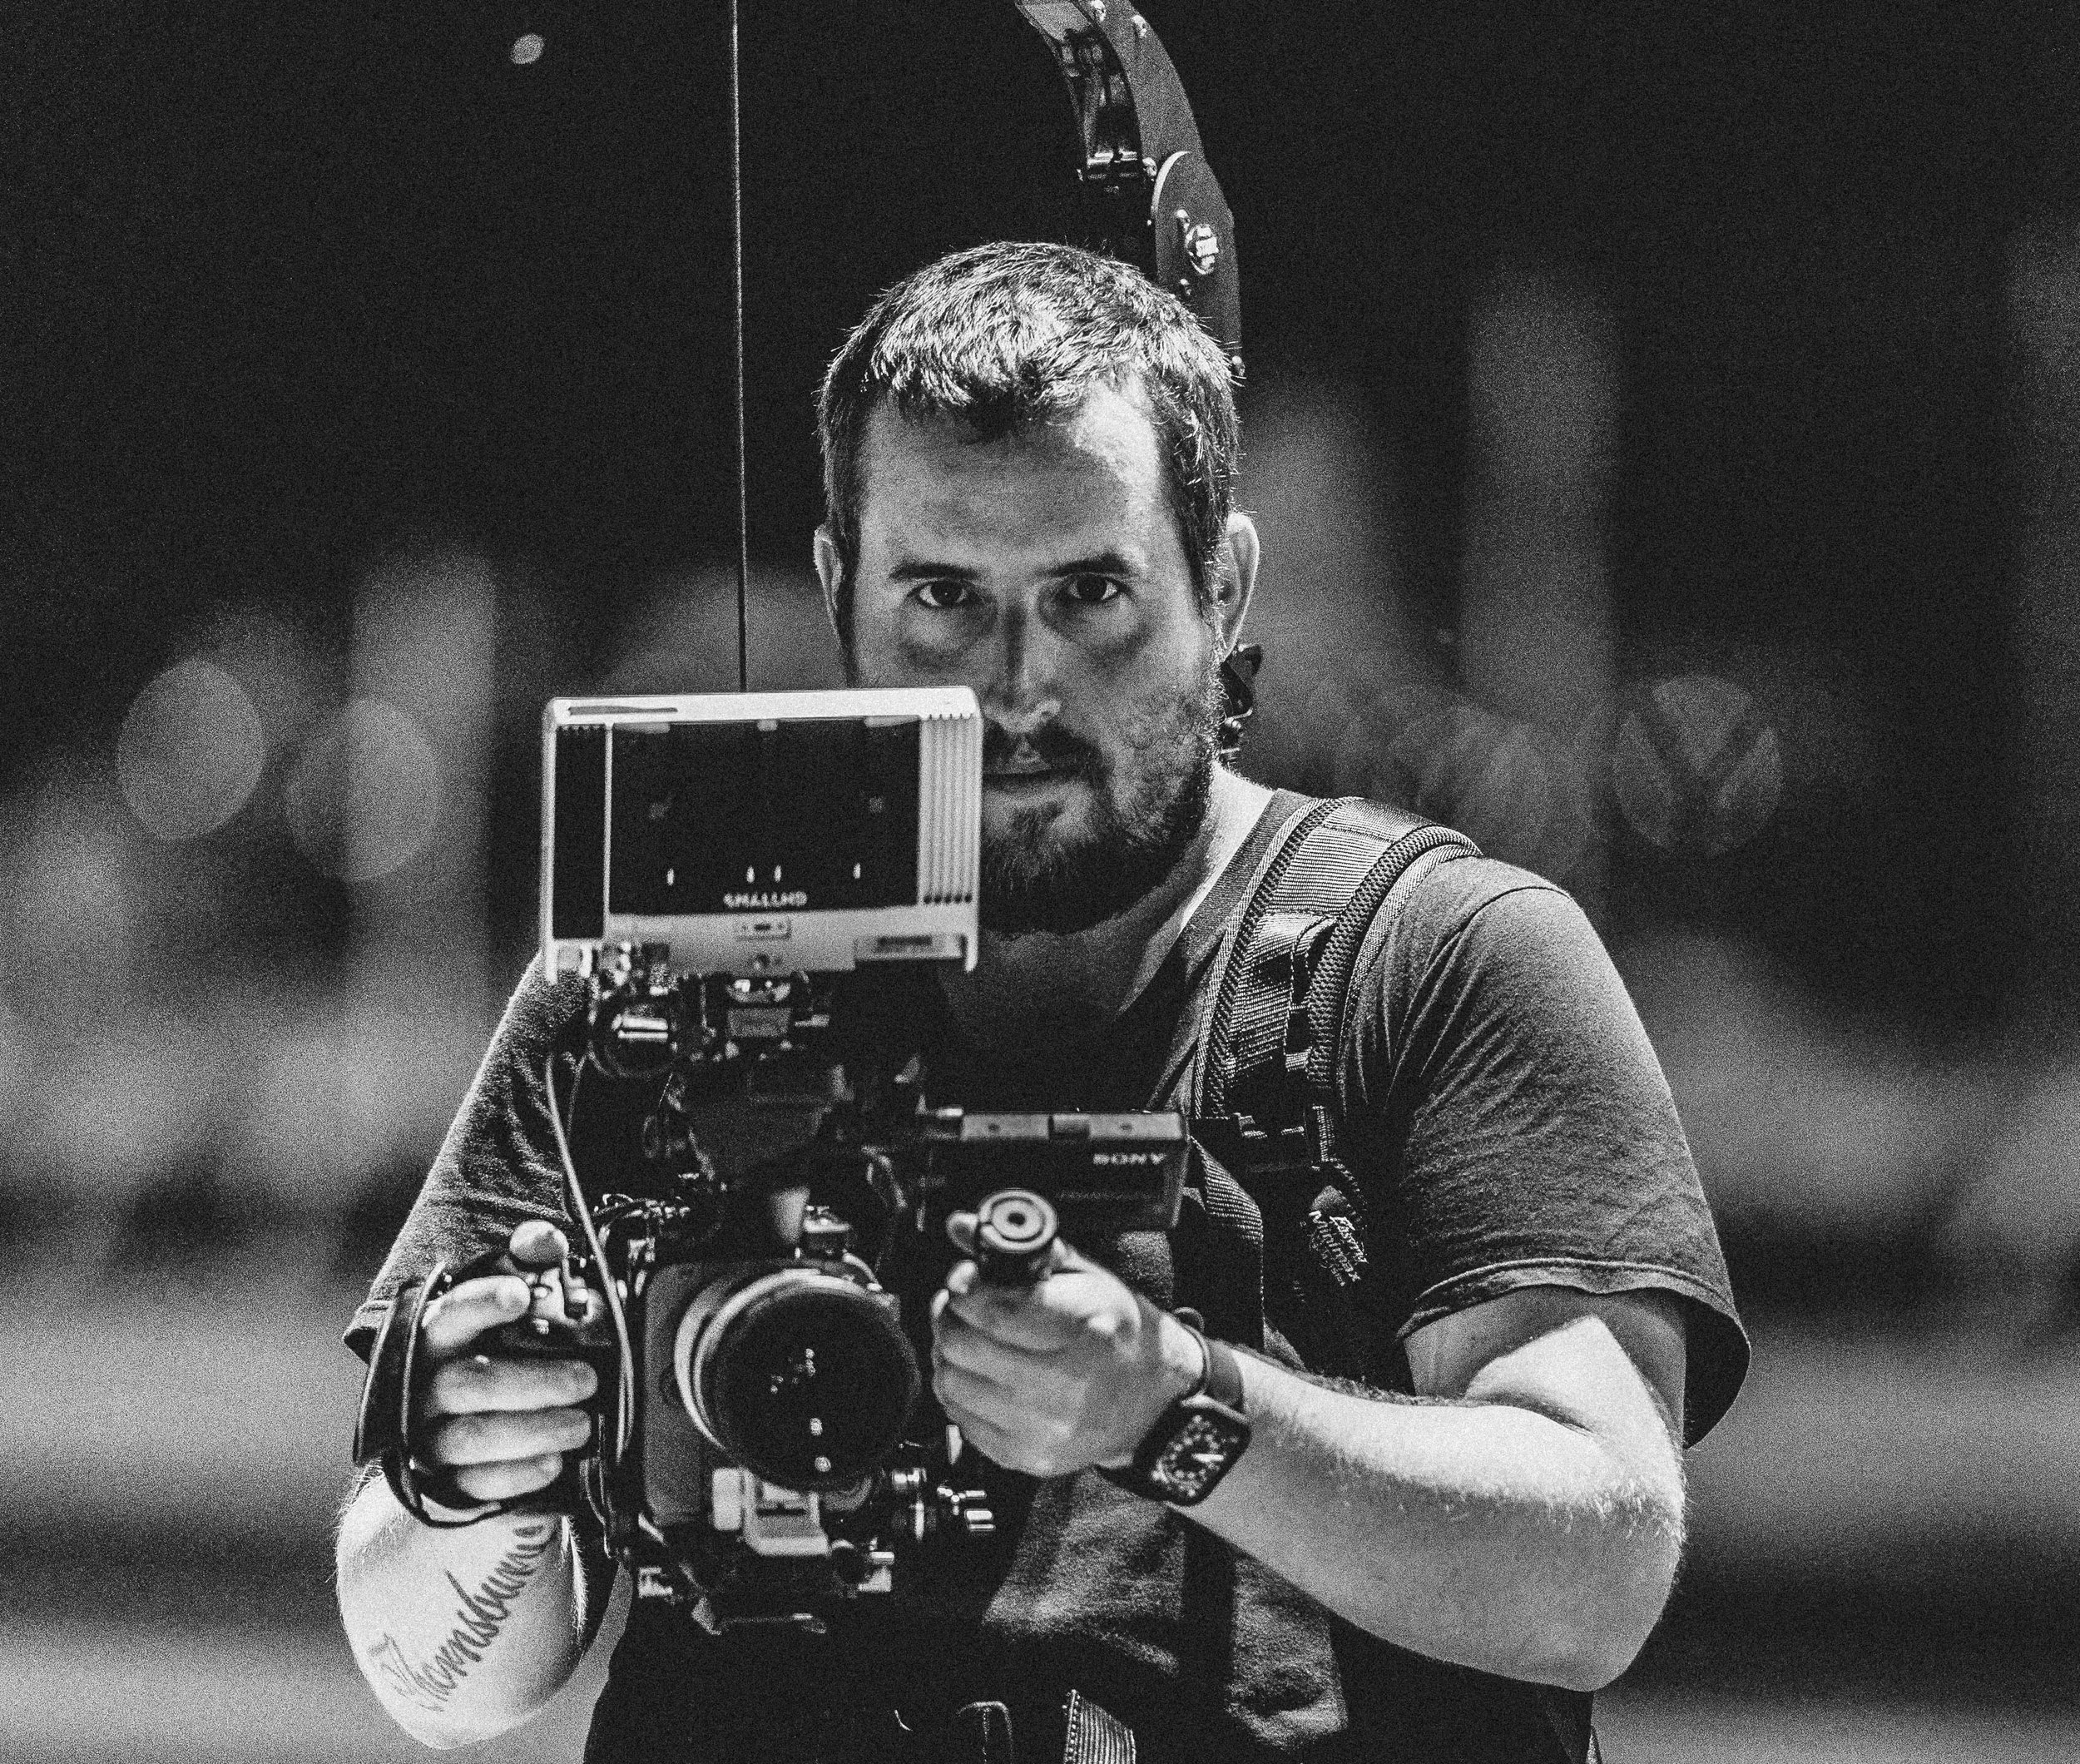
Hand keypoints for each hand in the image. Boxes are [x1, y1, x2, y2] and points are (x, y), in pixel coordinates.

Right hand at [411, 1222, 598, 1505]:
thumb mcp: (508, 1302)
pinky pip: (474, 1483)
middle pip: (470, 1383)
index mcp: (439, 1334)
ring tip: (582, 1424)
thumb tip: (545, 1240)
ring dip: (534, 1430)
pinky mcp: (441, 1481)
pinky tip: (553, 1462)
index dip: (483, 1302)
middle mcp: (425, 1384)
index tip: (521, 1295)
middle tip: (586, 1379)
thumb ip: (526, 1262)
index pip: (452, 1312)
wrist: (457, 1426)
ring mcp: (428, 1435)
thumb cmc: (493, 1350)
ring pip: (471, 1436)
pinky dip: (517, 1475)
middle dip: (534, 1382)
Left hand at [930, 1213, 1201, 1478]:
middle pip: (964, 1345)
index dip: (965, 1288)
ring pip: (951, 1383)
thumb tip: (960, 1227)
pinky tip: (981, 1375)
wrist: (1150, 1402)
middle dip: (952, 1317)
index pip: (994, 1310)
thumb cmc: (1118, 1332)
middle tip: (963, 1306)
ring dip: (950, 1355)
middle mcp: (1064, 1386)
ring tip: (971, 1339)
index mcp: (1085, 1331)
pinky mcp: (1026, 1457)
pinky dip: (961, 1392)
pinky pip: (960, 1421)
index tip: (965, 1280)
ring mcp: (1043, 1428)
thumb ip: (1019, 1252)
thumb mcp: (1083, 1277)